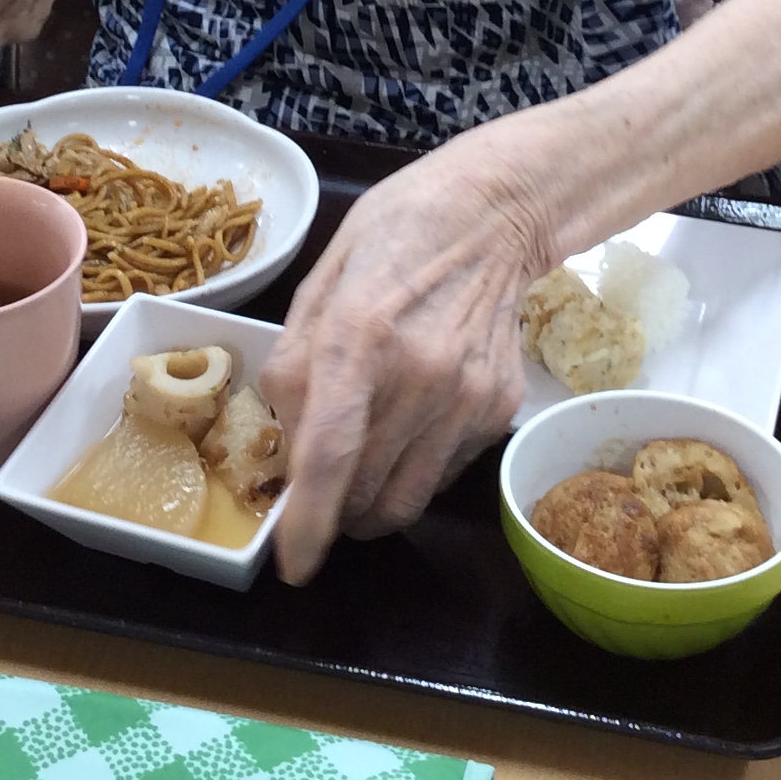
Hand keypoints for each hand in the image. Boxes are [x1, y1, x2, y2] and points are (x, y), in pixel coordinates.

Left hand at [261, 140, 548, 583]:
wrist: (492, 215)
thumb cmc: (393, 237)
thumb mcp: (321, 280)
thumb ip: (294, 362)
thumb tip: (283, 440)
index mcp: (360, 334)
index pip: (330, 453)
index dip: (310, 521)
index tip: (295, 564)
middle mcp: (420, 375)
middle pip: (364, 491)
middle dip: (331, 511)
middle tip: (316, 492)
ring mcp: (467, 397)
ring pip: (406, 499)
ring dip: (370, 505)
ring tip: (357, 473)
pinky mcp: (498, 409)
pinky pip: (442, 474)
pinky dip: (412, 472)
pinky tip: (407, 425)